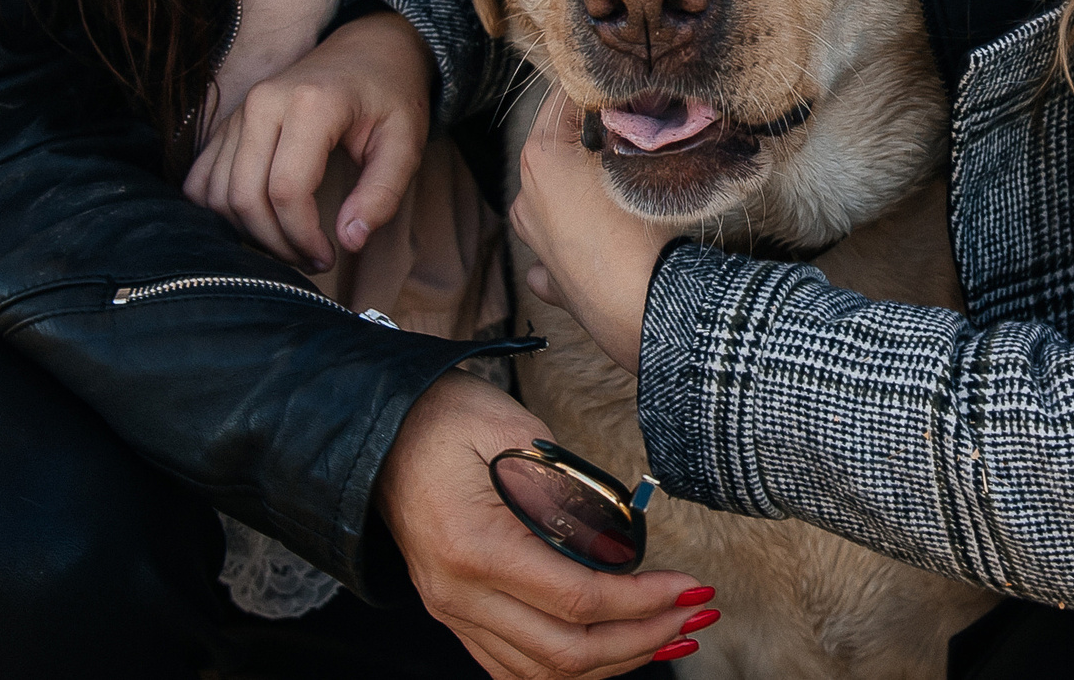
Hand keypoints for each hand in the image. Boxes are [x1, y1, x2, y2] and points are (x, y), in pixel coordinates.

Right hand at [185, 12, 433, 272]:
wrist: (367, 50)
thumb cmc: (390, 97)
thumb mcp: (406, 142)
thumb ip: (383, 193)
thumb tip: (349, 241)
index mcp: (311, 104)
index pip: (287, 190)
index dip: (303, 236)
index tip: (328, 256)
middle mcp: (263, 103)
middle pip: (245, 197)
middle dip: (276, 243)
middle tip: (311, 258)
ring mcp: (238, 111)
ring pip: (216, 194)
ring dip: (247, 233)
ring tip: (289, 243)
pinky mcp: (226, 124)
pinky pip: (201, 180)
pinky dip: (220, 213)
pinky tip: (258, 224)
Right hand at [382, 371, 711, 678]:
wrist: (380, 431)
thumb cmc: (449, 419)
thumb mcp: (517, 435)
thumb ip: (570, 493)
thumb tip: (626, 545)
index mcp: (476, 548)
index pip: (578, 599)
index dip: (642, 601)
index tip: (689, 585)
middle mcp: (460, 596)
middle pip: (566, 653)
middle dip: (642, 639)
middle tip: (694, 614)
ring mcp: (453, 612)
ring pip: (543, 672)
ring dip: (614, 661)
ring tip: (668, 635)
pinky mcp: (455, 614)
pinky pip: (515, 666)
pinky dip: (571, 666)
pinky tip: (613, 648)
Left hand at [509, 89, 669, 375]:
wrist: (643, 304)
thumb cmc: (638, 226)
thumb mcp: (636, 156)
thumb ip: (623, 122)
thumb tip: (624, 102)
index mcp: (538, 157)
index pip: (564, 97)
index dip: (600, 90)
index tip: (628, 89)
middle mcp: (525, 195)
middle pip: (558, 145)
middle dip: (593, 138)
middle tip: (635, 132)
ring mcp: (532, 239)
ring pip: (557, 192)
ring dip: (584, 183)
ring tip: (626, 184)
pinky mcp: (548, 275)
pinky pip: (558, 240)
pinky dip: (578, 231)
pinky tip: (603, 234)